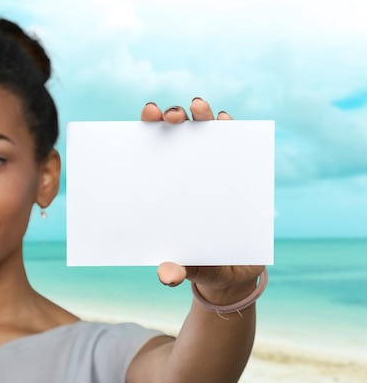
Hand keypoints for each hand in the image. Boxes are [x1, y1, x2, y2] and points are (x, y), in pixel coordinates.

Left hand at [140, 97, 263, 304]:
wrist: (230, 274)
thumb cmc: (197, 264)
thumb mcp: (186, 268)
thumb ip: (177, 269)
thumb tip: (167, 276)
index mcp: (163, 186)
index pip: (150, 151)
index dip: (146, 130)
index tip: (145, 118)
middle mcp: (184, 172)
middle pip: (175, 135)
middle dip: (171, 117)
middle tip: (169, 116)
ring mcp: (212, 169)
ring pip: (205, 132)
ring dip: (202, 114)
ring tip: (197, 106)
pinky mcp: (237, 174)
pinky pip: (234, 145)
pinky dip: (230, 129)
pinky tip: (226, 120)